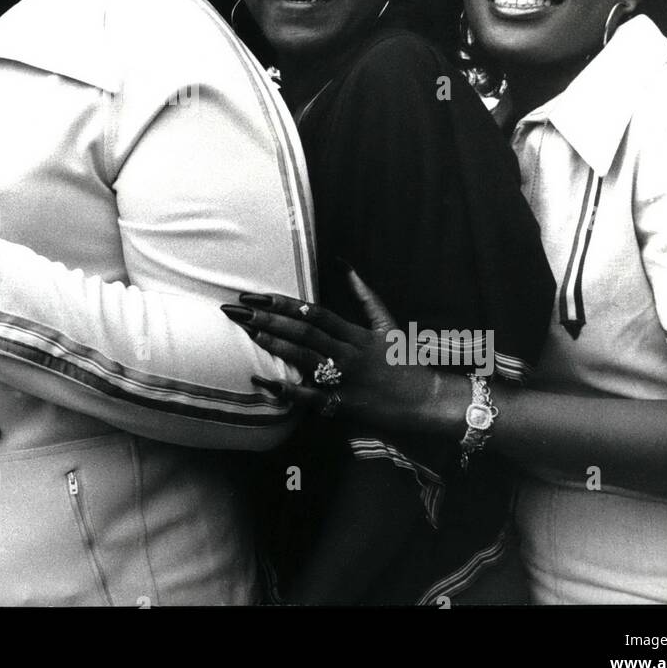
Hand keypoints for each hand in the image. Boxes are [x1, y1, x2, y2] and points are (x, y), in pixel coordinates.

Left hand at [226, 272, 450, 433]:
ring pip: (306, 358)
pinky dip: (288, 390)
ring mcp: (346, 379)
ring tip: (248, 333)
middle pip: (304, 332)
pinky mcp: (344, 405)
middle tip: (238, 311)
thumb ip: (364, 295)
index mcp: (356, 334)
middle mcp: (348, 353)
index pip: (314, 313)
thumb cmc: (405, 361)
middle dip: (269, 320)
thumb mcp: (386, 323)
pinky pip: (312, 397)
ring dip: (276, 345)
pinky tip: (264, 382)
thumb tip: (343, 263)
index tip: (256, 296)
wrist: (428, 399)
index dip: (284, 304)